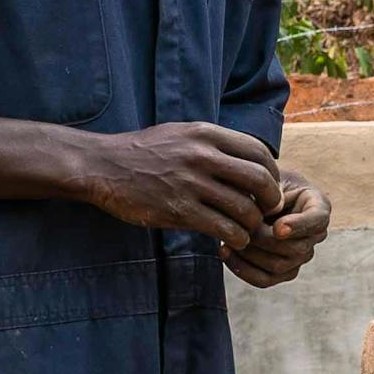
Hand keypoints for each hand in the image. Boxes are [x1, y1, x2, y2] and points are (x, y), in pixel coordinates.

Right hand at [80, 121, 285, 244]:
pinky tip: (231, 240)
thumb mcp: (179, 133)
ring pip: (244, 207)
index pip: (258, 151)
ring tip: (247, 229)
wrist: (102, 167)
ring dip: (253, 224)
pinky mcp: (179, 211)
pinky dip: (235, 237)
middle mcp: (202, 156)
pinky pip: (223, 227)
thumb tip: (245, 157)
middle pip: (259, 179)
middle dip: (270, 200)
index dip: (272, 172)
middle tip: (268, 212)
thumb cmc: (142, 152)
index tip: (269, 187)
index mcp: (204, 134)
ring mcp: (190, 184)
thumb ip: (211, 143)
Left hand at [228, 173, 330, 287]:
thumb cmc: (264, 180)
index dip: (299, 226)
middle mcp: (315, 235)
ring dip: (250, 254)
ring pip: (279, 266)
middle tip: (241, 228)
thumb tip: (262, 213)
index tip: (277, 228)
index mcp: (318, 206)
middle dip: (264, 240)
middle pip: (296, 249)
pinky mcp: (283, 271)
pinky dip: (242, 268)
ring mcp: (301, 256)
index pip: (318, 220)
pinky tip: (225, 251)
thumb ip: (267, 192)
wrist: (257, 193)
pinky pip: (264, 279)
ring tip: (229, 238)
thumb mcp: (268, 177)